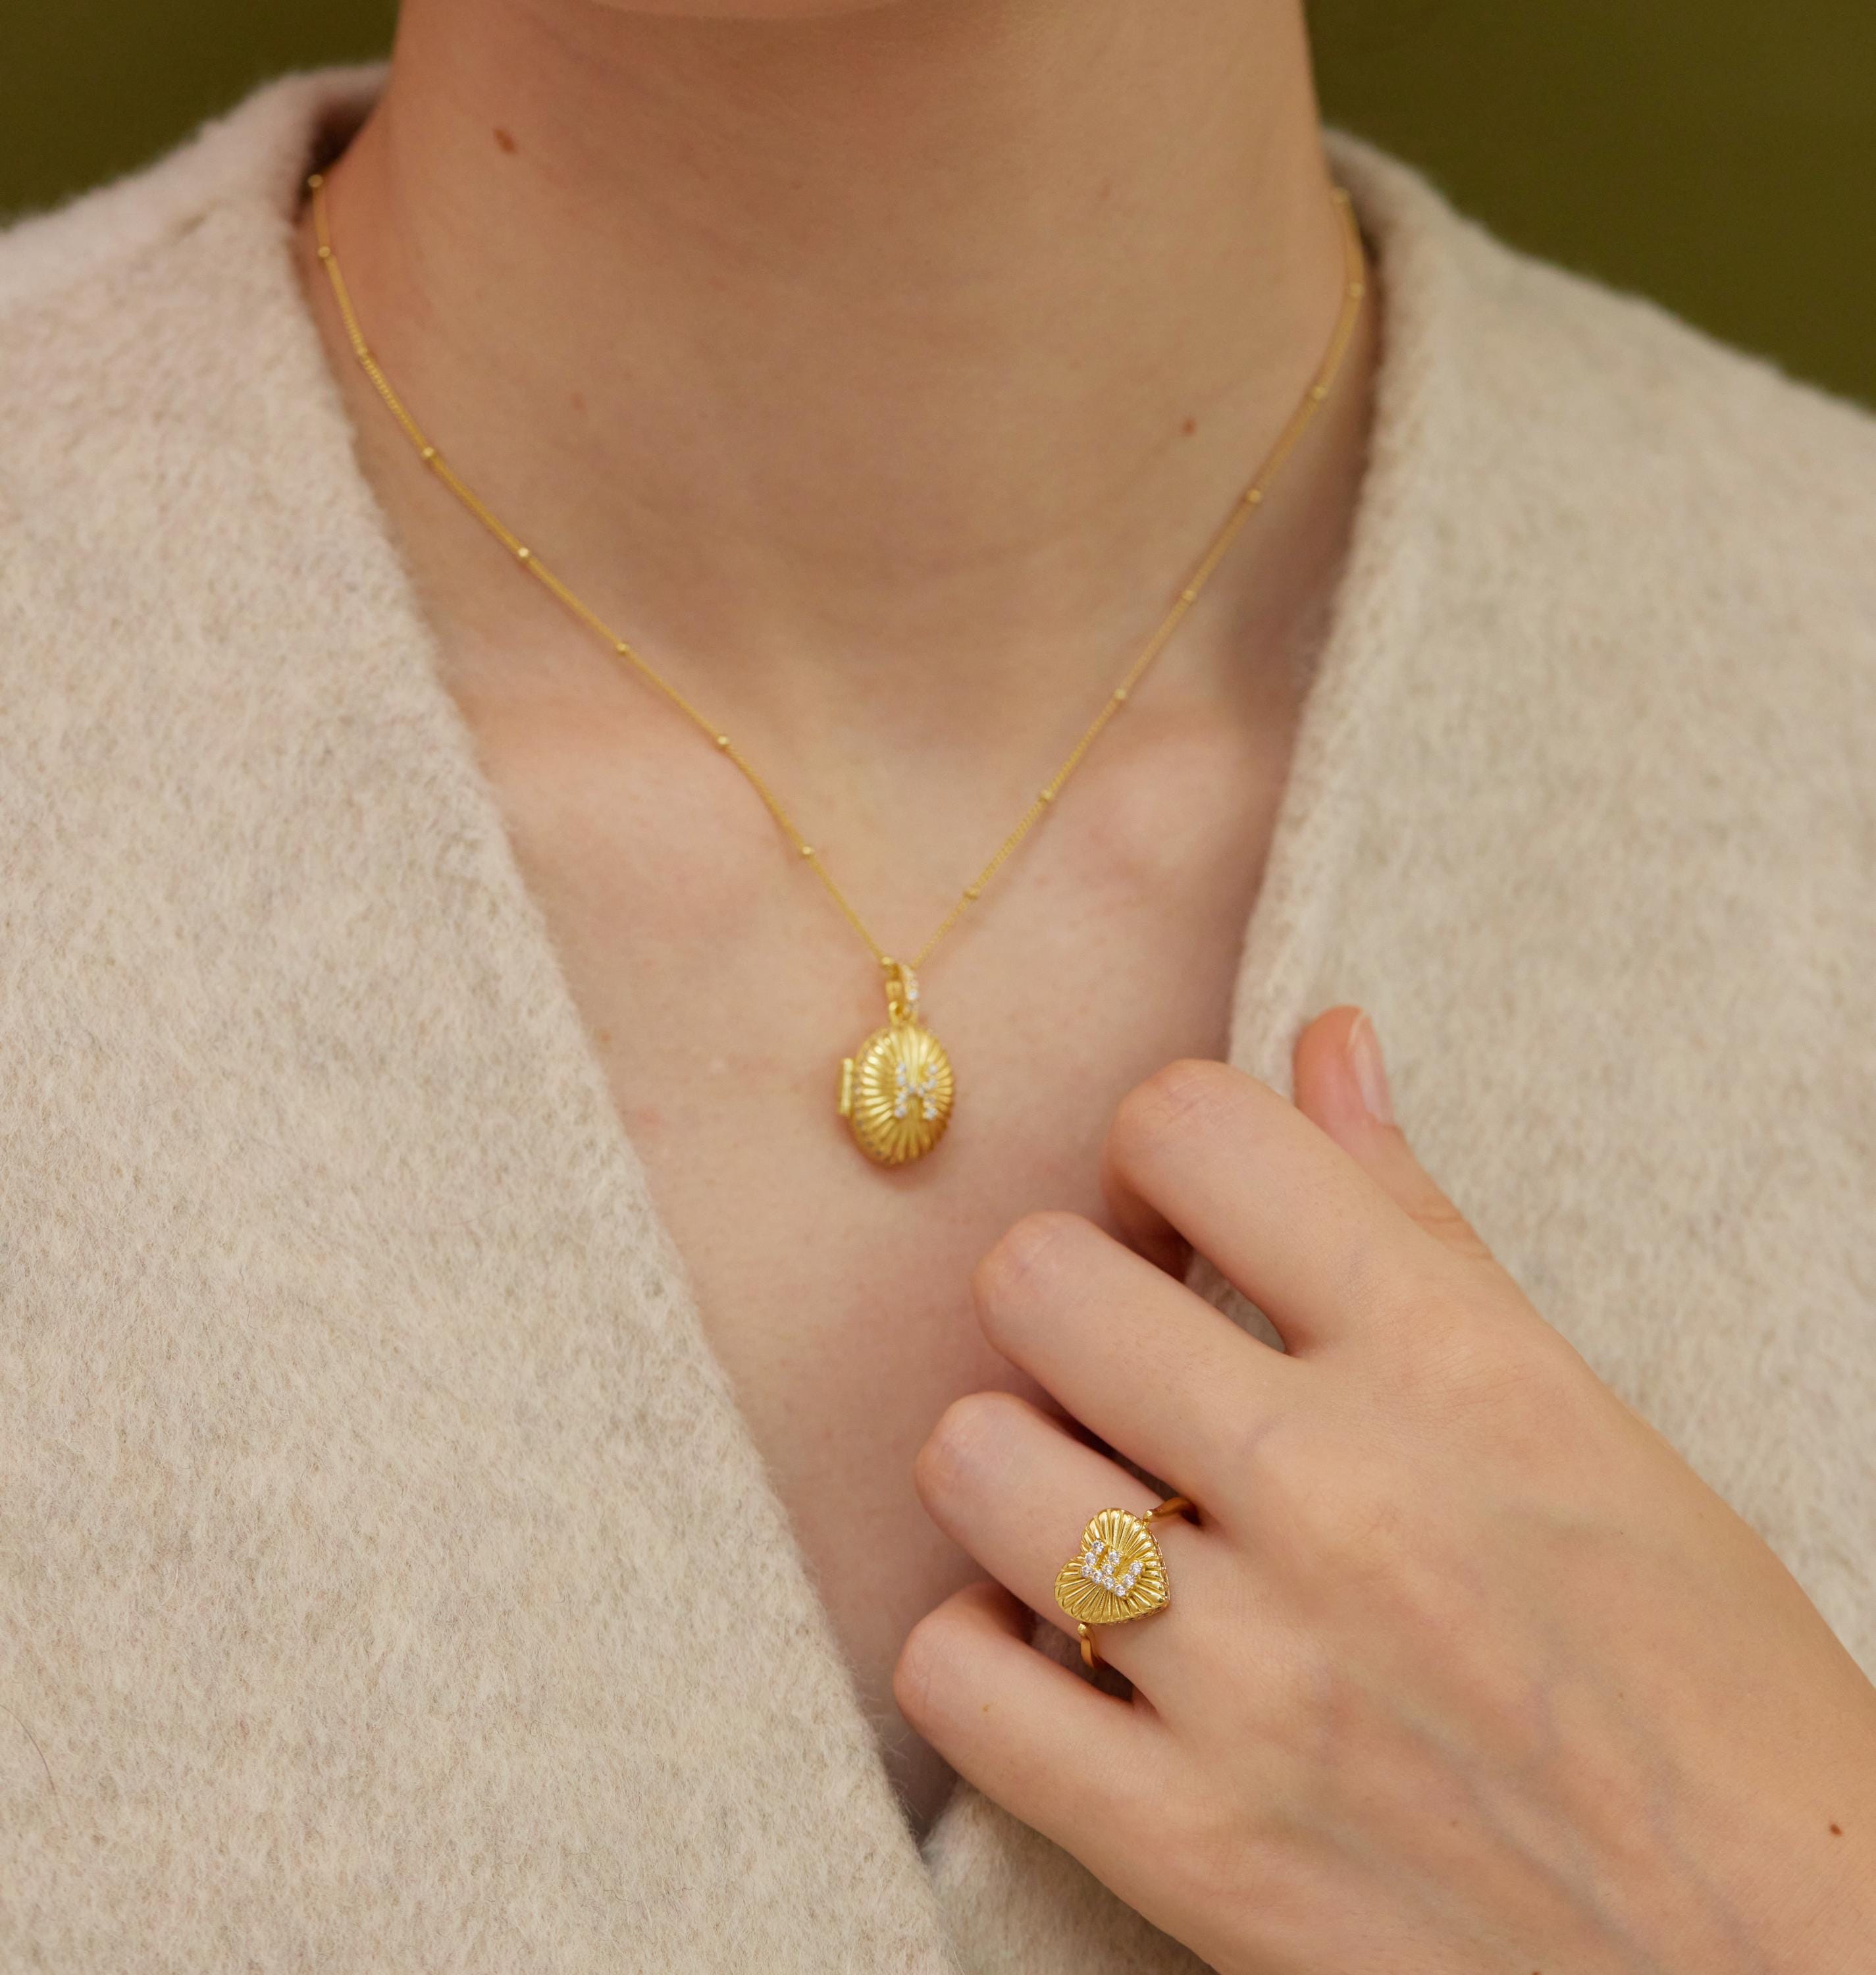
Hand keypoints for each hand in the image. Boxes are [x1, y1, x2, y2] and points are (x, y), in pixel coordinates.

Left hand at [896, 1006, 1875, 1972]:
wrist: (1781, 1973)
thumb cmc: (1700, 1677)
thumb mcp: (1581, 1415)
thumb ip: (1417, 1217)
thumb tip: (1324, 1040)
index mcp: (1456, 1365)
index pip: (1193, 1129)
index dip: (1160, 1149)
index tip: (1181, 1214)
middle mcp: (1343, 1498)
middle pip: (1037, 1281)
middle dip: (1063, 1300)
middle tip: (1120, 1362)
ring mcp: (1258, 1682)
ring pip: (973, 1463)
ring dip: (1011, 1470)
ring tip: (1090, 1507)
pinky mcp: (1191, 1847)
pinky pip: (951, 1681)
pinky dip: (979, 1654)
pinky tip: (1058, 1652)